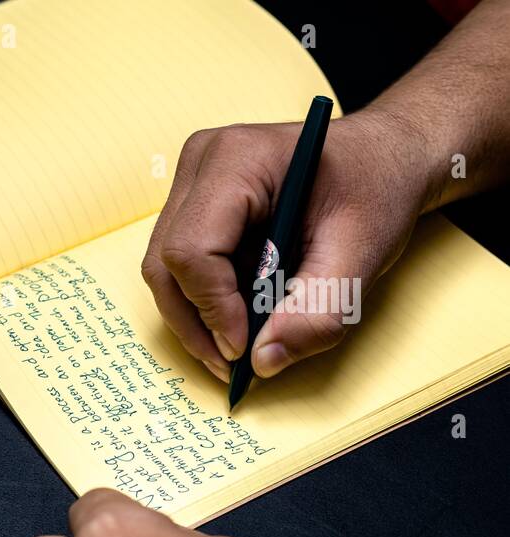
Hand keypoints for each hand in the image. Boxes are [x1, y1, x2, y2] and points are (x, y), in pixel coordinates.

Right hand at [139, 110, 434, 381]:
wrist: (385, 157)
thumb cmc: (376, 189)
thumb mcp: (363, 253)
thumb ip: (317, 311)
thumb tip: (263, 361)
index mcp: (238, 159)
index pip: (193, 250)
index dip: (213, 308)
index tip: (243, 348)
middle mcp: (202, 163)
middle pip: (166, 264)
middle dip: (196, 322)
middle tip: (233, 364)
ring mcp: (190, 182)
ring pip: (165, 271)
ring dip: (197, 318)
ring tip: (237, 347)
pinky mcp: (192, 204)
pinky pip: (179, 266)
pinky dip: (204, 303)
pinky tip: (240, 317)